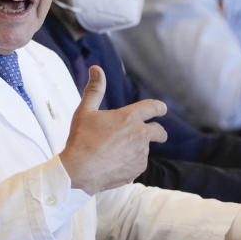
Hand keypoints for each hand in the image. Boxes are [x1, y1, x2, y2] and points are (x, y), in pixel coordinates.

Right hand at [60, 65, 167, 193]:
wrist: (78, 171)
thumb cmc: (80, 139)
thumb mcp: (85, 111)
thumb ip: (94, 90)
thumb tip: (96, 68)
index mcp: (129, 117)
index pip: (153, 107)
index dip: (159, 107)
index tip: (162, 109)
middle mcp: (140, 135)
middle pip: (159, 131)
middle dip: (159, 132)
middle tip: (158, 135)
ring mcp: (140, 154)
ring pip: (144, 150)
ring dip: (137, 149)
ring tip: (115, 153)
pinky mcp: (137, 170)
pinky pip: (137, 165)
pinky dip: (130, 163)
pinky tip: (114, 164)